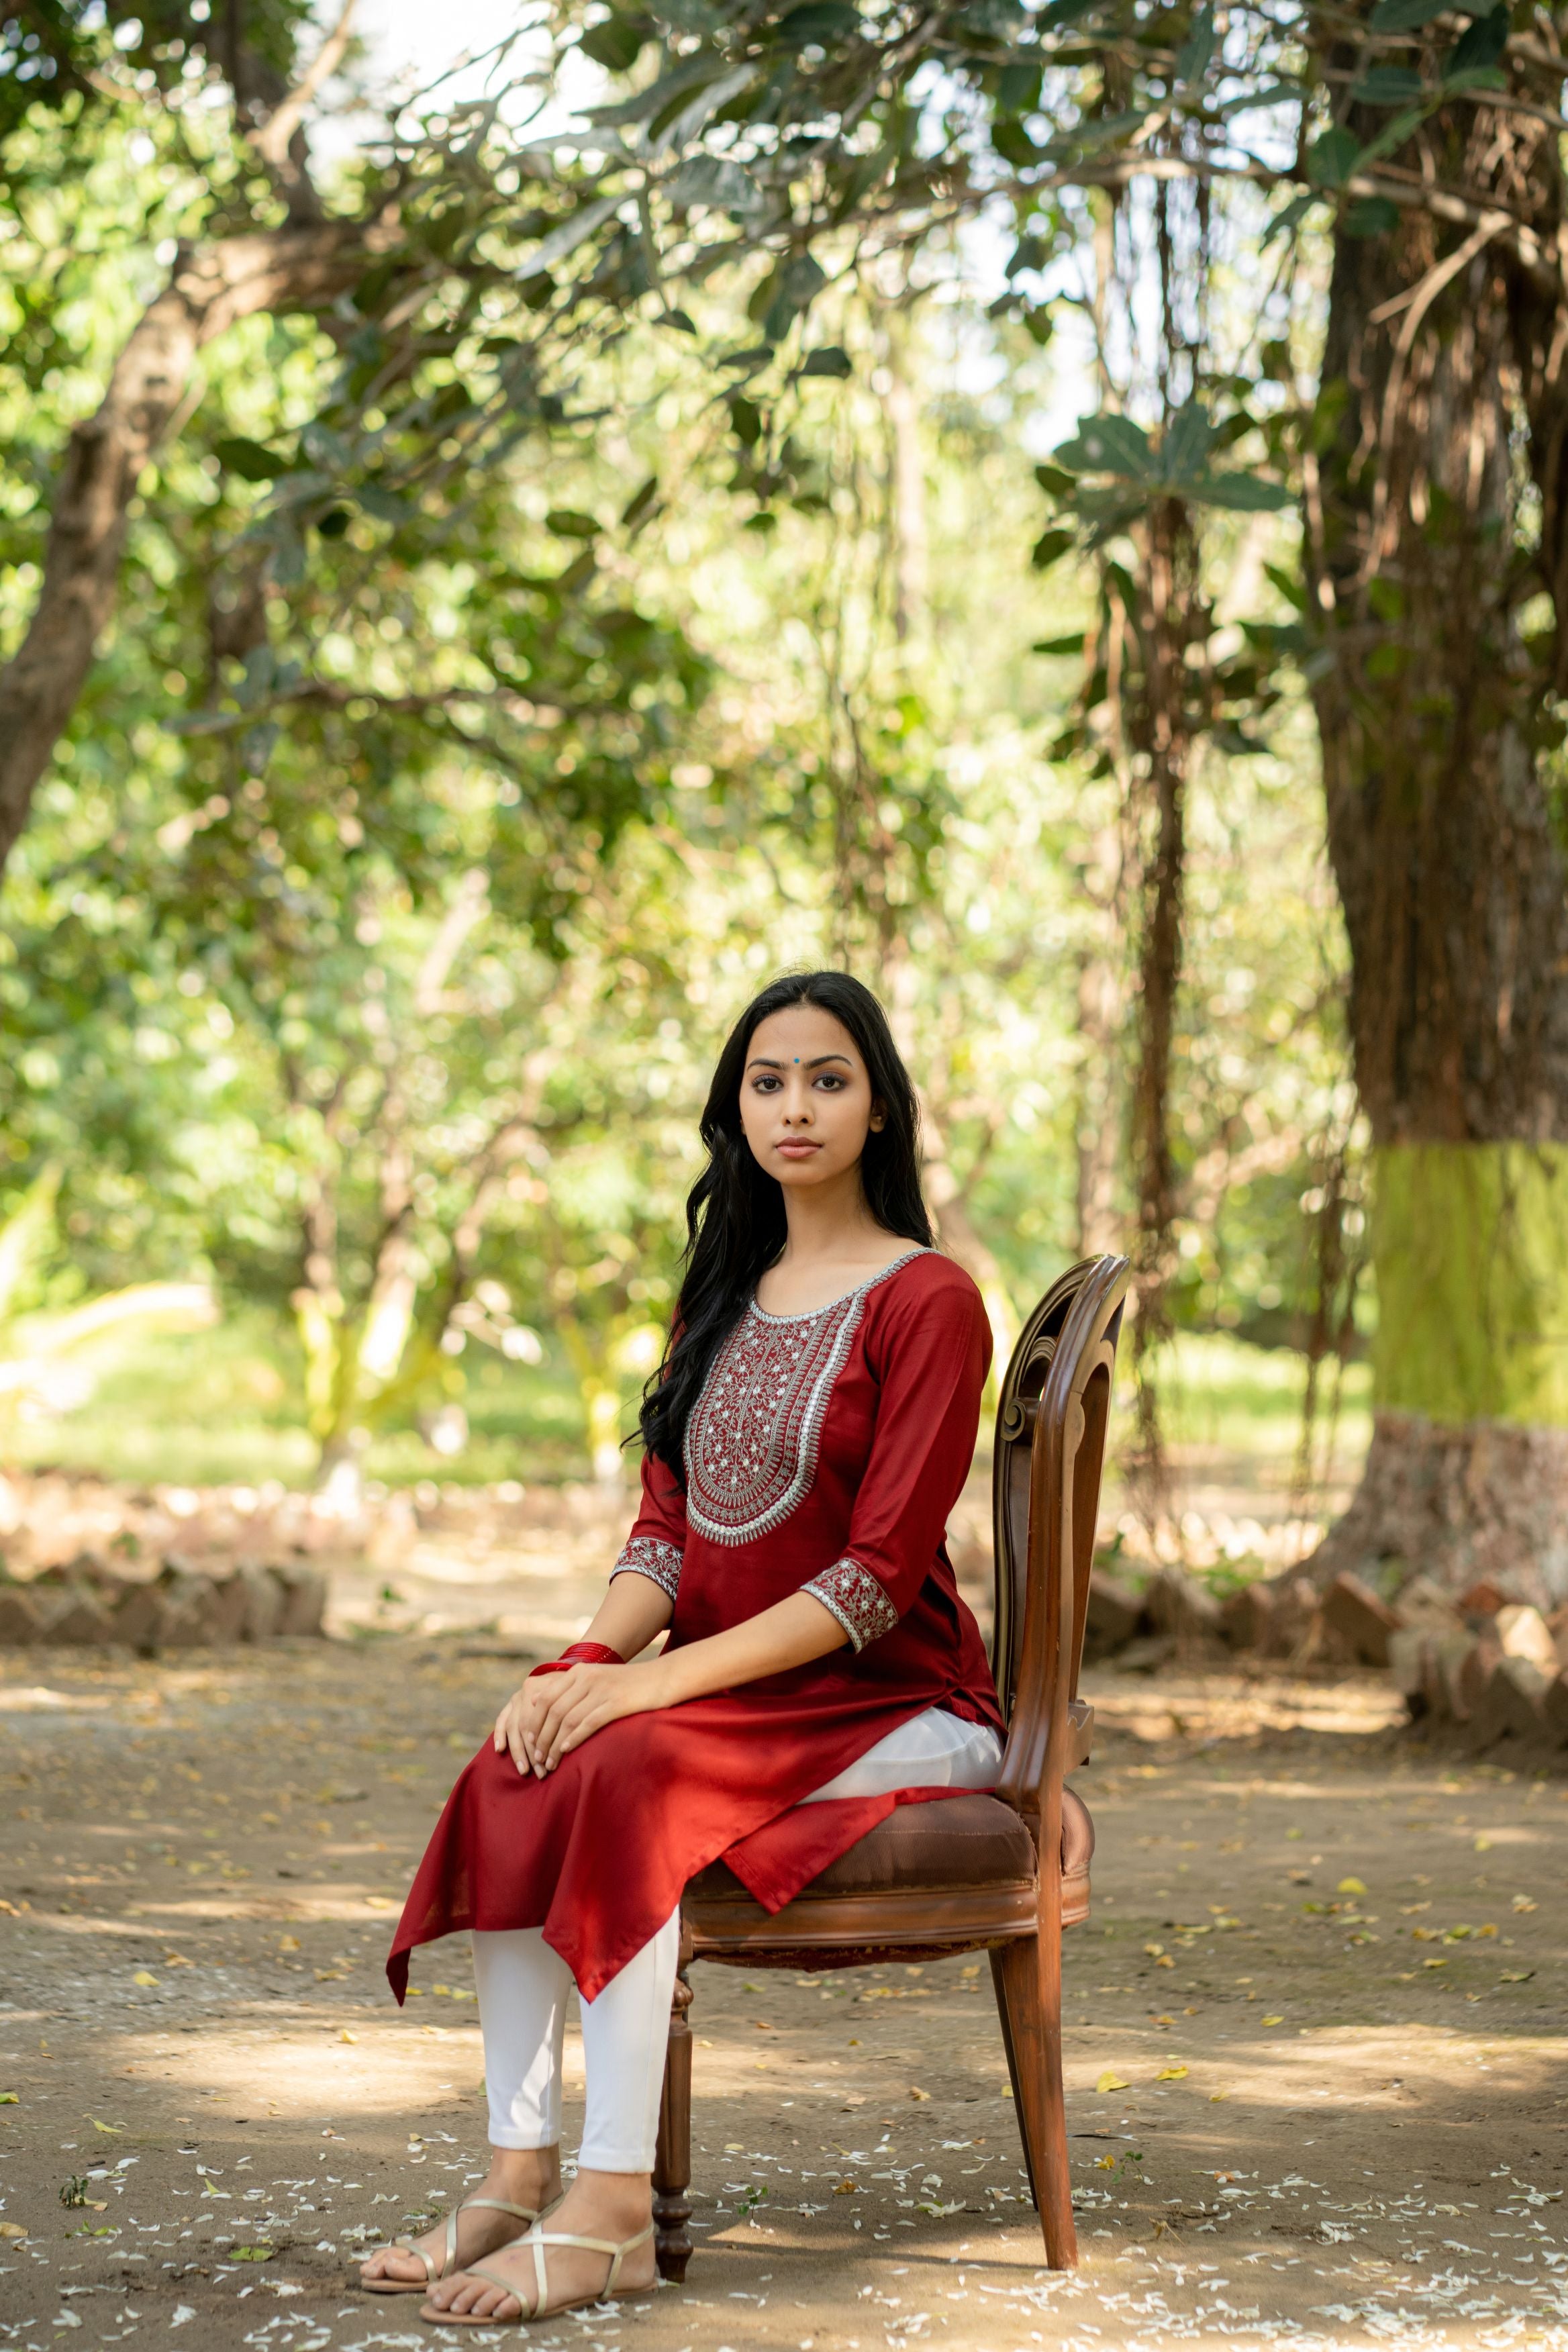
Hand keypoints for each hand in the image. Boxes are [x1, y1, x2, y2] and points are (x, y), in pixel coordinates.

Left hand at [492, 1658, 673, 1777]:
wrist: (662, 1679)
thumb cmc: (629, 1685)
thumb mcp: (598, 1680)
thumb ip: (573, 1691)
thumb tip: (543, 1708)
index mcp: (578, 1672)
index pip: (545, 1698)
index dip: (533, 1722)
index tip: (529, 1741)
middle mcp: (586, 1678)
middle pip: (552, 1711)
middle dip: (541, 1737)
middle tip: (537, 1758)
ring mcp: (601, 1689)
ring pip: (567, 1720)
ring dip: (554, 1744)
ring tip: (549, 1763)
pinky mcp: (615, 1703)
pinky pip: (587, 1723)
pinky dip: (573, 1739)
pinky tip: (566, 1752)